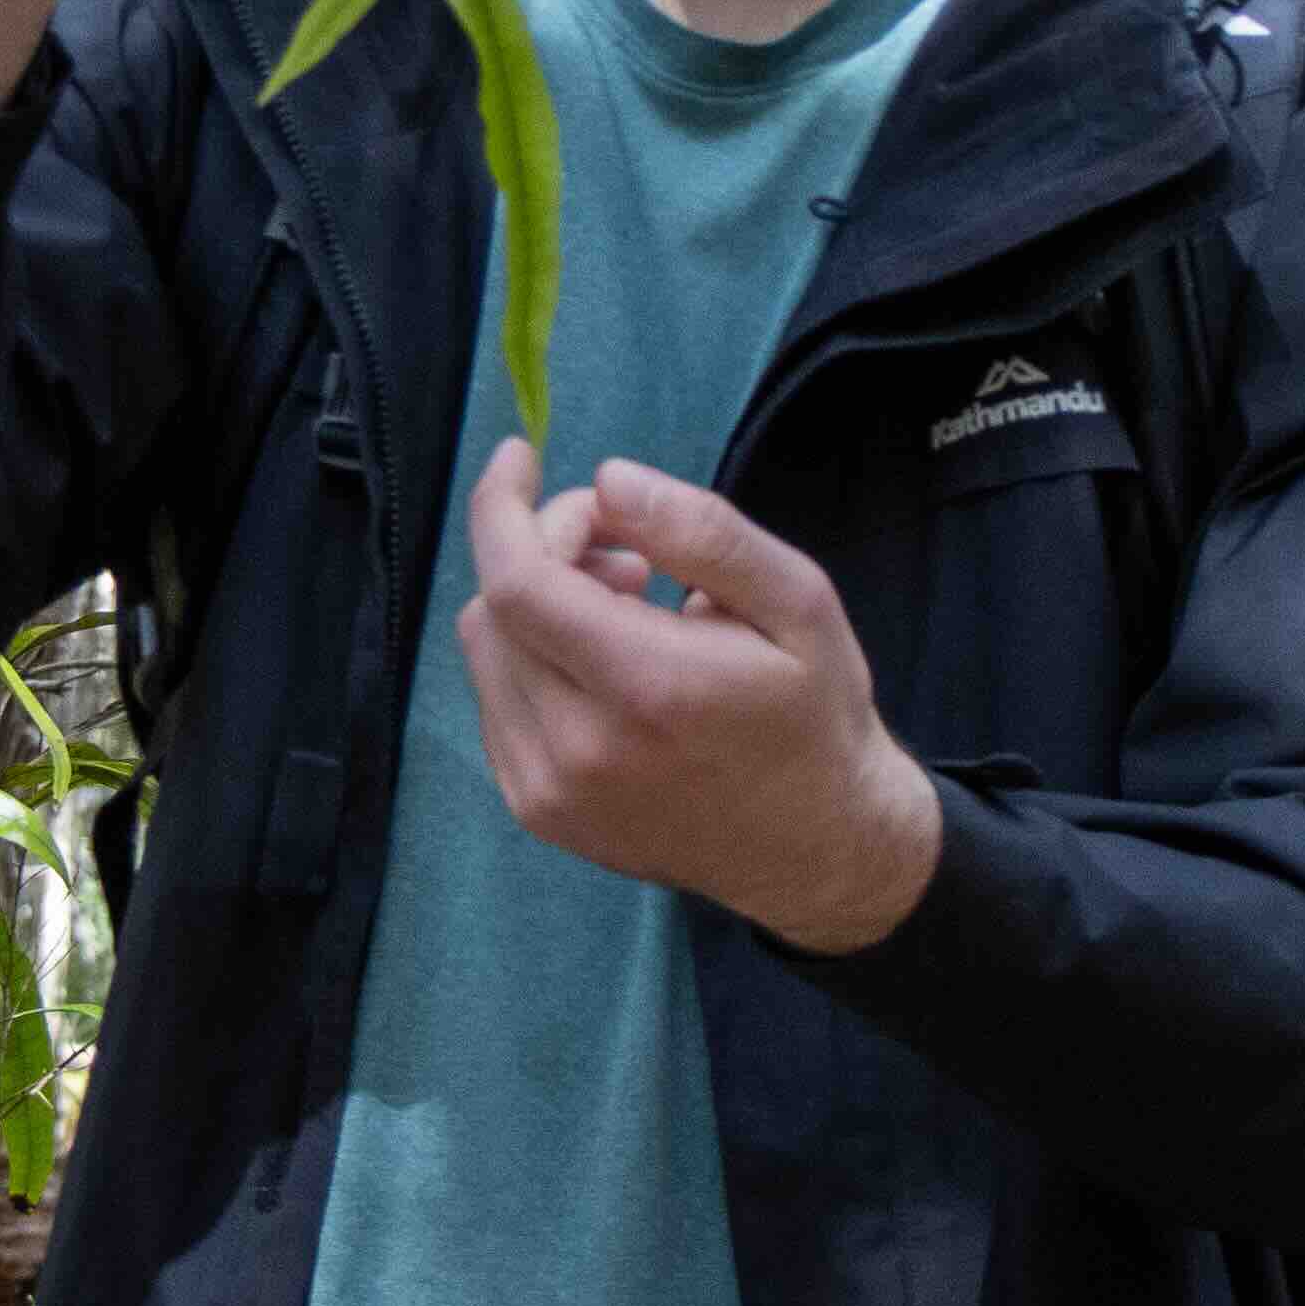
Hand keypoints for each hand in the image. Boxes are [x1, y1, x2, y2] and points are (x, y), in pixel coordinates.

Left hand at [456, 440, 945, 953]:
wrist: (817, 849)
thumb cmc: (815, 715)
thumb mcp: (797, 602)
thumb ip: (703, 532)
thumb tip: (607, 481)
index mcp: (649, 690)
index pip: (519, 584)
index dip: (504, 507)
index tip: (520, 456)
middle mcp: (581, 751)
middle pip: (496, 608)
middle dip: (548, 549)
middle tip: (632, 554)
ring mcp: (550, 791)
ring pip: (487, 652)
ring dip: (537, 606)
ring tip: (628, 608)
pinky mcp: (538, 811)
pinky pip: (498, 700)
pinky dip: (535, 658)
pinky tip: (607, 667)